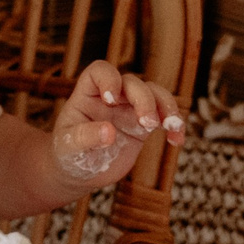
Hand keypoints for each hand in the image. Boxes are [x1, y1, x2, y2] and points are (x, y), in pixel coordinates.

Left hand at [51, 61, 184, 187]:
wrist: (79, 172)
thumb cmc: (67, 154)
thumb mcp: (69, 146)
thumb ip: (86, 136)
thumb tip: (110, 132)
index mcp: (88, 93)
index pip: (101, 71)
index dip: (109, 79)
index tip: (111, 100)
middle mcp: (112, 96)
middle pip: (134, 83)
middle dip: (144, 99)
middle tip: (147, 123)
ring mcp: (129, 109)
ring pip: (154, 94)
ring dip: (166, 106)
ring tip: (172, 126)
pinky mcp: (142, 127)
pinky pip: (163, 118)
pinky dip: (174, 126)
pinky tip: (176, 140)